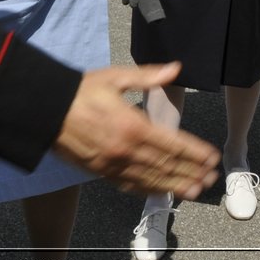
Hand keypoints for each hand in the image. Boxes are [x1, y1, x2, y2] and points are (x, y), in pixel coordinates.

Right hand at [51, 63, 220, 197]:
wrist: (47, 110)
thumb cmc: (82, 90)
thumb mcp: (115, 77)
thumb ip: (148, 76)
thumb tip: (175, 68)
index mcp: (133, 125)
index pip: (173, 143)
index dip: (195, 152)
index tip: (212, 157)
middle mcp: (126, 149)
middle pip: (166, 164)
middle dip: (192, 171)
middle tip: (212, 176)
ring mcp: (113, 164)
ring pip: (151, 180)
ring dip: (176, 185)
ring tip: (196, 189)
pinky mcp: (101, 173)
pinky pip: (131, 185)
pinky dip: (150, 190)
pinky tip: (163, 191)